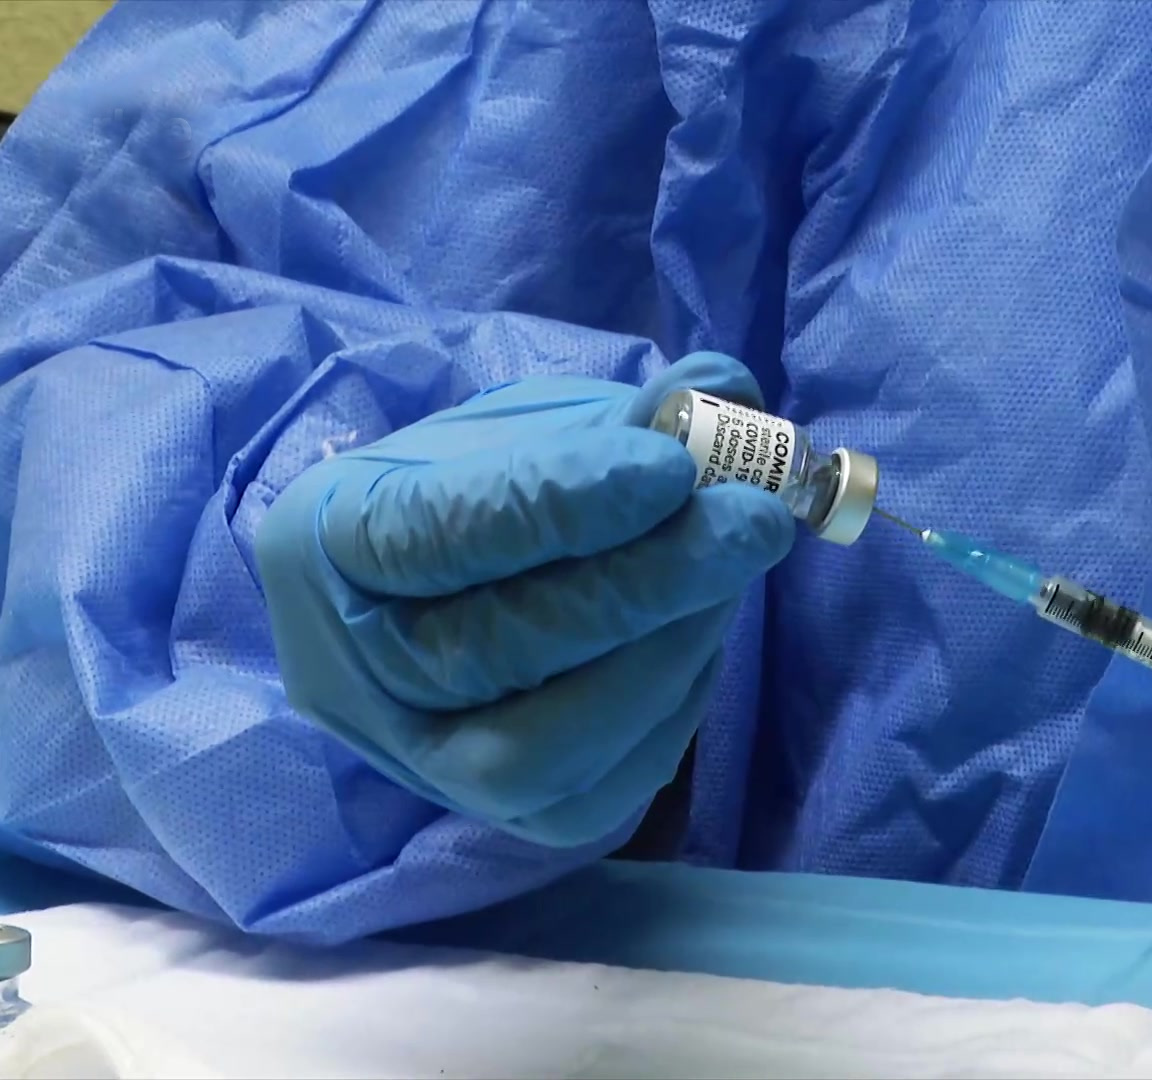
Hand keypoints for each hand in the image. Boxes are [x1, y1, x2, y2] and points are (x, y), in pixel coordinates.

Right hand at [256, 352, 793, 848]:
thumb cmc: (467, 494)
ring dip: (665, 656)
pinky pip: (596, 795)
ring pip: (539, 750)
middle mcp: (350, 671)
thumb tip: (727, 391)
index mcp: (326, 541)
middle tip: (751, 522)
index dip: (561, 503)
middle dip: (644, 585)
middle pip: (493, 650)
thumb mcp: (522, 430)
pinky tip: (699, 636)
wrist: (420, 603)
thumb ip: (615, 415)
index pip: (435, 532)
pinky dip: (670, 710)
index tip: (673, 466)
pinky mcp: (495, 822)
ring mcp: (416, 763)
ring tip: (731, 575)